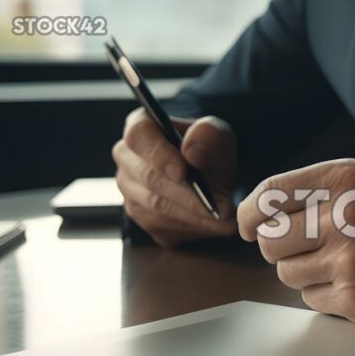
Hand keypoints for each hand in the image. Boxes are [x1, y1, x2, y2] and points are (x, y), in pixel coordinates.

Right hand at [113, 108, 238, 246]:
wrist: (210, 176)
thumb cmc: (209, 149)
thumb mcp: (218, 134)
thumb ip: (208, 135)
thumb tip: (192, 152)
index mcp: (141, 127)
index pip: (139, 136)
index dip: (159, 155)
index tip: (183, 173)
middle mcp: (127, 159)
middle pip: (149, 178)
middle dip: (189, 195)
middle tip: (223, 206)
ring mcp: (130, 190)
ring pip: (156, 207)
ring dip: (194, 215)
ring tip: (226, 218)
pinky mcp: (141, 217)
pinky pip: (162, 226)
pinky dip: (192, 228)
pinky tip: (215, 226)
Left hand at [236, 159, 354, 323]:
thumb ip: (312, 189)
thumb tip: (252, 216)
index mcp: (346, 178)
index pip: (268, 195)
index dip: (248, 213)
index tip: (246, 224)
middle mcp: (346, 216)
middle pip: (269, 240)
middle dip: (279, 245)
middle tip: (304, 245)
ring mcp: (350, 262)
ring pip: (285, 273)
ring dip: (303, 270)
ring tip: (340, 260)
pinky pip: (310, 298)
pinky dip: (324, 292)